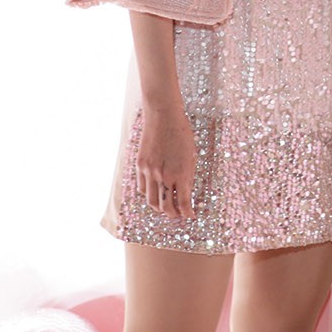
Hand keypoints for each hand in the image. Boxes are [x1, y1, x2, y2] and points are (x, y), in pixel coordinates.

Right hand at [134, 103, 195, 218]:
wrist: (163, 116)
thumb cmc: (182, 134)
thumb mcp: (191, 156)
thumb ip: (187, 176)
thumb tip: (185, 193)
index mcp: (180, 174)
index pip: (183, 203)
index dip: (187, 213)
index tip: (190, 215)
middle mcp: (163, 176)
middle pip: (165, 207)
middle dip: (173, 214)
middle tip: (178, 214)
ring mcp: (149, 171)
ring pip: (151, 201)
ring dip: (159, 207)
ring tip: (166, 207)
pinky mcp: (140, 165)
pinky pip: (142, 188)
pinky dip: (149, 194)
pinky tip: (155, 193)